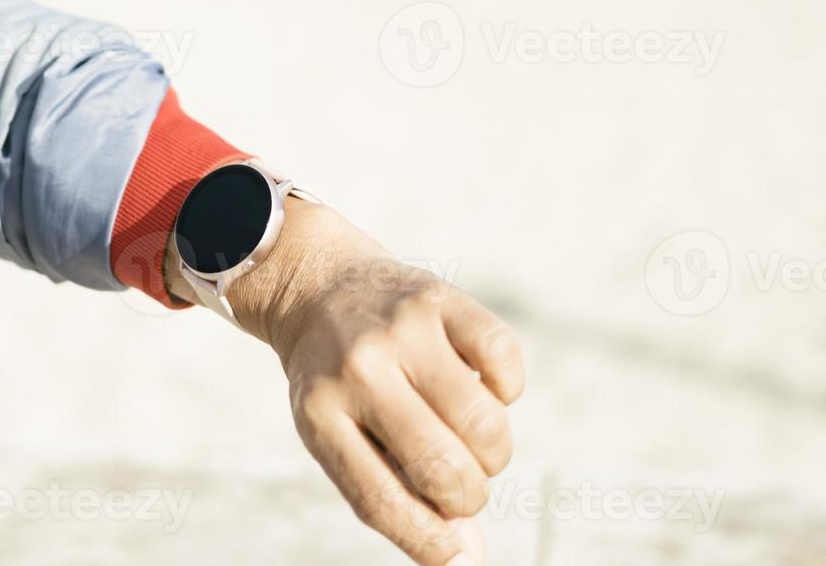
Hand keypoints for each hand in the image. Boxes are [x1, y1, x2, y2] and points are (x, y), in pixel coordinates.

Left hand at [179, 199, 524, 564]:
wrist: (319, 286)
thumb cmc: (340, 384)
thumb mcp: (341, 434)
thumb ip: (397, 494)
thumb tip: (468, 555)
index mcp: (319, 415)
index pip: (382, 502)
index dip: (430, 543)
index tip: (460, 559)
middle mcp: (357, 369)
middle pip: (443, 467)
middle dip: (469, 494)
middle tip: (463, 482)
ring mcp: (400, 329)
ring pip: (483, 421)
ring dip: (493, 450)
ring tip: (471, 437)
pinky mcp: (438, 296)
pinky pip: (505, 360)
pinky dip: (507, 388)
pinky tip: (479, 384)